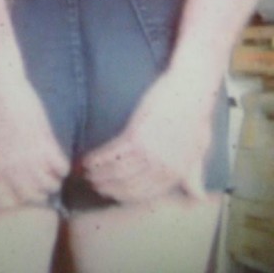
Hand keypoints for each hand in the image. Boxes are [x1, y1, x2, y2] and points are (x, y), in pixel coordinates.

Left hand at [0, 75, 69, 208]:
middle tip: (33, 183)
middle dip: (32, 193)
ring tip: (48, 175)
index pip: (6, 203)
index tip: (13, 190)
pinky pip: (62, 165)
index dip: (10, 198)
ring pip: (49, 184)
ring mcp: (32, 156)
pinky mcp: (46, 140)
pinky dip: (61, 167)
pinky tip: (55, 160)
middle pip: (31, 196)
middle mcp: (13, 171)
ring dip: (49, 182)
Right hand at [83, 71, 217, 203]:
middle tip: (93, 184)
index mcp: (175, 173)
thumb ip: (194, 174)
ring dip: (98, 174)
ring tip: (86, 173)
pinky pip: (111, 154)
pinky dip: (96, 159)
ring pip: (116, 171)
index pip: (144, 193)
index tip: (111, 194)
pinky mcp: (135, 135)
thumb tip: (198, 196)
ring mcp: (148, 152)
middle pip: (126, 185)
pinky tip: (87, 160)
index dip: (123, 196)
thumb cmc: (196, 116)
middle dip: (107, 187)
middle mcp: (160, 167)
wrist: (191, 90)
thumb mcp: (200, 149)